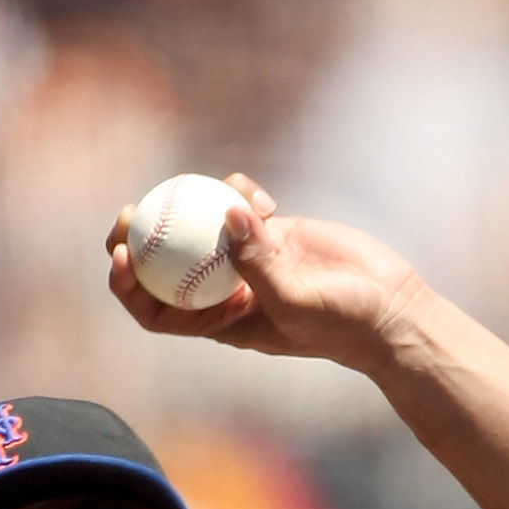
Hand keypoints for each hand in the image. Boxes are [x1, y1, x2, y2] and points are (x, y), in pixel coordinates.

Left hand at [105, 176, 427, 371]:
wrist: (386, 306)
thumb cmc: (341, 322)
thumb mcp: (296, 302)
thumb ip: (259, 263)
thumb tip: (227, 213)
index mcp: (219, 322)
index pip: (157, 311)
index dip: (129, 287)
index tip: (122, 256)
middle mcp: (225, 291)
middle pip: (165, 265)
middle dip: (138, 239)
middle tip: (129, 210)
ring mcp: (247, 258)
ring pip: (199, 227)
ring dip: (189, 206)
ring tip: (187, 185)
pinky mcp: (271, 231)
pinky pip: (238, 204)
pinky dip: (241, 192)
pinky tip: (262, 197)